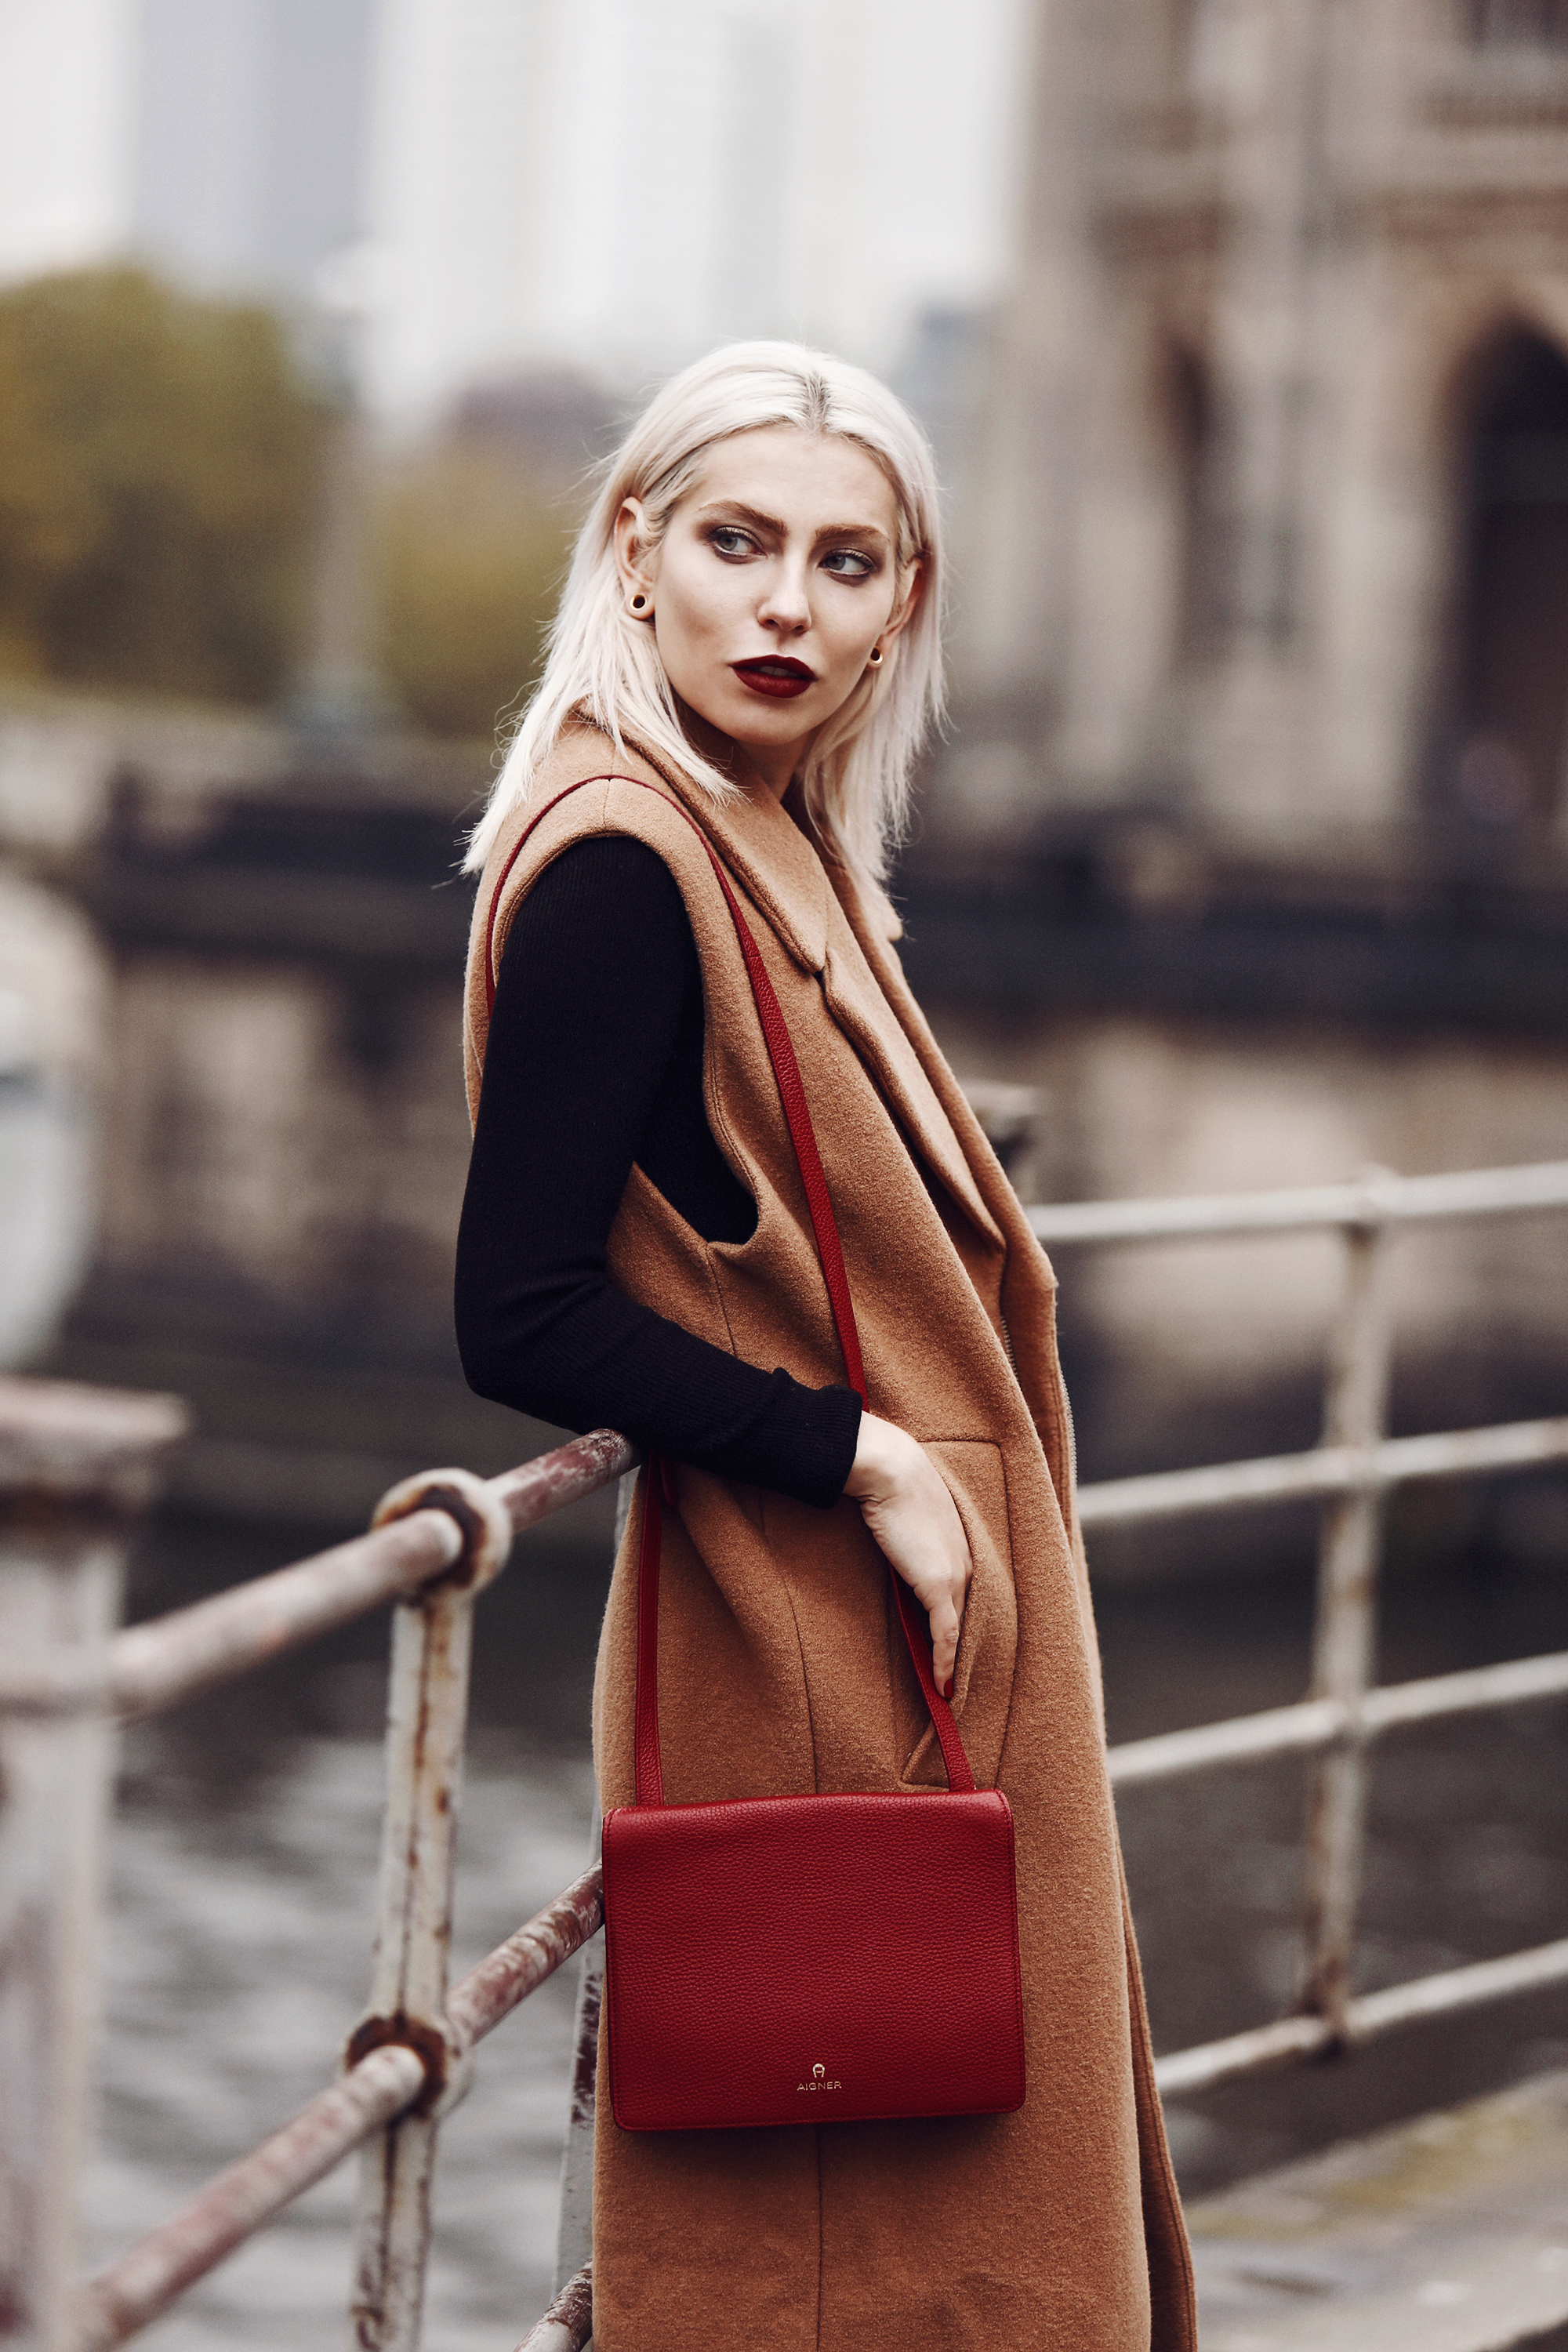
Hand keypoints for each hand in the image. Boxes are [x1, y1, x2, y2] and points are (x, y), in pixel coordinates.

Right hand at [844, 1414, 972, 1694]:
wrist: (892, 1469)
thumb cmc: (893, 1482)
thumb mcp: (907, 1512)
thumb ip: (909, 1532)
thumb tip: (894, 1538)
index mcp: (960, 1545)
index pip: (965, 1593)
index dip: (960, 1623)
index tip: (954, 1646)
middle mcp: (966, 1563)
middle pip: (969, 1615)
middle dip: (963, 1649)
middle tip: (957, 1679)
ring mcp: (956, 1575)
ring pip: (959, 1630)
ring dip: (954, 1662)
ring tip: (948, 1691)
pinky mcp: (939, 1585)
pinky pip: (947, 1635)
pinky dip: (945, 1661)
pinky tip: (942, 1685)